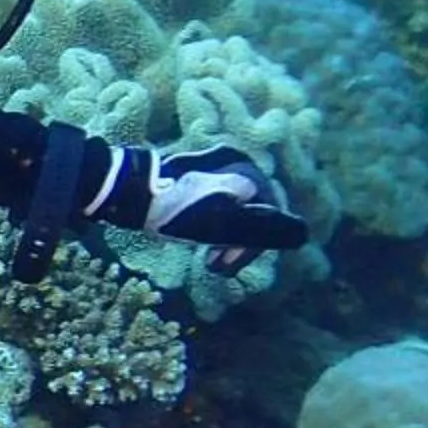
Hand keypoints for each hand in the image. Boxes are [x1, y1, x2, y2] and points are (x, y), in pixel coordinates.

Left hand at [97, 144, 306, 274]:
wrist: (126, 192)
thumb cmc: (173, 209)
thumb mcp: (221, 223)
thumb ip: (259, 228)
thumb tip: (300, 233)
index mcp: (242, 167)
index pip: (268, 211)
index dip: (254, 244)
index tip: (228, 264)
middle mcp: (231, 162)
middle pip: (251, 211)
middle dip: (237, 243)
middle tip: (216, 264)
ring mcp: (211, 169)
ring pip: (233, 210)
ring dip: (225, 238)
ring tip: (209, 259)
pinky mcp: (193, 179)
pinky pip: (216, 206)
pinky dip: (212, 228)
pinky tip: (199, 243)